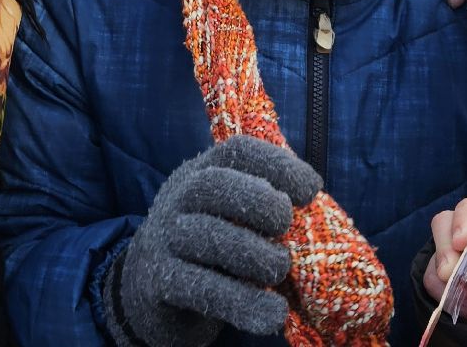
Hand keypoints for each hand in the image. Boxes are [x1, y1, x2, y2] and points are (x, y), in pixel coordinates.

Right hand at [106, 135, 320, 346]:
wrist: (148, 296)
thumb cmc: (209, 252)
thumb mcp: (230, 220)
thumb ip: (263, 211)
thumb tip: (318, 214)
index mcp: (201, 173)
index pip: (237, 152)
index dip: (278, 165)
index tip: (311, 189)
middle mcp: (178, 199)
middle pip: (214, 185)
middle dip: (260, 202)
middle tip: (285, 227)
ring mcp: (164, 239)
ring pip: (209, 237)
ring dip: (256, 255)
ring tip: (279, 271)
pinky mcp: (158, 282)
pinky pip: (202, 288)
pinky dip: (244, 303)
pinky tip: (273, 315)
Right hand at [422, 199, 466, 300]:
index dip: (463, 221)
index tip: (461, 243)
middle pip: (443, 223)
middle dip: (444, 248)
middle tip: (449, 273)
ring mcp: (452, 249)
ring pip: (433, 250)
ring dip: (440, 271)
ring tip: (456, 291)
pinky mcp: (443, 271)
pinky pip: (430, 276)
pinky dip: (439, 289)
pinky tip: (454, 298)